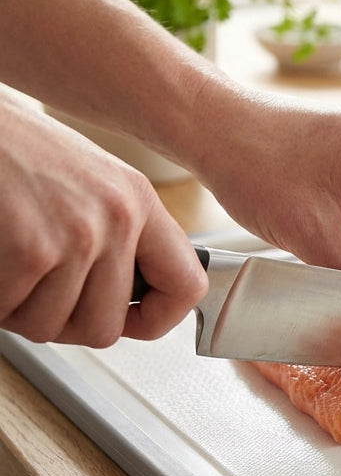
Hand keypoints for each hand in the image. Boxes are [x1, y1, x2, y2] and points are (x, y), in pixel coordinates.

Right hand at [0, 93, 207, 345]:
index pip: (187, 286)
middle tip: (38, 296)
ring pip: (51, 327)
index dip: (158, 319)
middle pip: (105, 327)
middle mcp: (118, 218)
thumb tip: (128, 294)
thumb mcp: (88, 182)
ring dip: (20, 310)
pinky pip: (11, 311)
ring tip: (10, 270)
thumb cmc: (12, 148)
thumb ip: (115, 233)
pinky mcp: (32, 249)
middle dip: (63, 322)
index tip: (132, 320)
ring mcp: (78, 235)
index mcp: (139, 201)